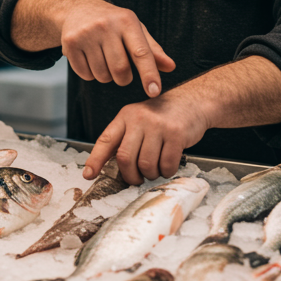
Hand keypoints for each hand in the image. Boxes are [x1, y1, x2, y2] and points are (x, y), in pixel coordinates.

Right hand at [56, 0, 175, 96]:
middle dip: (123, 78)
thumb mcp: (135, 30)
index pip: (141, 53)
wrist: (77, 9)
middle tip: (121, 69)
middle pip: (120, 70)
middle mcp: (106, 26)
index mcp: (127, 21)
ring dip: (106, 76)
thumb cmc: (113, 23)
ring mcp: (86, 34)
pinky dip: (90, 74)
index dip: (149, 74)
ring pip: (102, 75)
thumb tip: (171, 67)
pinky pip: (85, 75)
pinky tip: (90, 59)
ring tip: (104, 59)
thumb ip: (152, 50)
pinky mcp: (70, 44)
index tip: (155, 91)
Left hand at [83, 89, 208, 184]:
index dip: (95, 160)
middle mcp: (139, 119)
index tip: (89, 175)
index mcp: (126, 116)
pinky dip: (166, 172)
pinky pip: (166, 164)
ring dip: (150, 174)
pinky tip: (168, 166)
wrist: (192, 102)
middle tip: (137, 179)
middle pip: (125, 158)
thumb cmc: (162, 117)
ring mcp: (158, 126)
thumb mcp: (139, 119)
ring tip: (155, 169)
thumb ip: (126, 138)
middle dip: (130, 176)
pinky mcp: (176, 134)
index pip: (105, 140)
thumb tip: (110, 167)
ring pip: (146, 164)